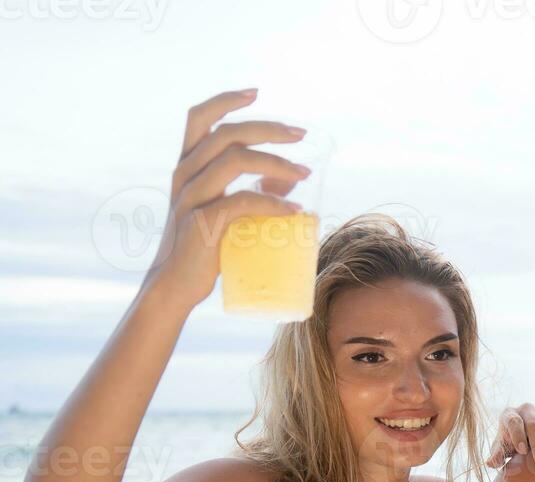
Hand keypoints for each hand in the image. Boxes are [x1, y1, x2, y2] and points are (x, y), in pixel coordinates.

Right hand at [142, 89, 309, 308]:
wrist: (177, 285)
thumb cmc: (206, 247)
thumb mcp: (228, 210)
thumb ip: (255, 188)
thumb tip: (293, 174)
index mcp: (187, 167)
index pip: (199, 119)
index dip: (225, 100)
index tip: (256, 92)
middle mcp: (185, 175)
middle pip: (226, 134)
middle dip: (267, 128)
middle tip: (300, 134)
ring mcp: (191, 198)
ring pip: (234, 161)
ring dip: (276, 162)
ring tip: (304, 172)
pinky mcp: (201, 223)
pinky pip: (240, 201)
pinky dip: (272, 202)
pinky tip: (295, 209)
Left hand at [495, 403, 534, 470]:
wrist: (528, 438)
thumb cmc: (513, 445)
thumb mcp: (503, 450)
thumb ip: (498, 455)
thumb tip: (490, 463)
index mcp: (510, 415)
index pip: (513, 422)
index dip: (517, 435)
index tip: (522, 451)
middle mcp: (527, 409)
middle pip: (534, 424)